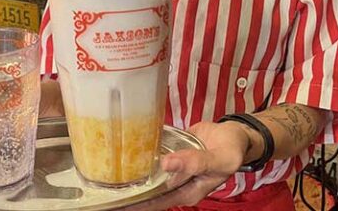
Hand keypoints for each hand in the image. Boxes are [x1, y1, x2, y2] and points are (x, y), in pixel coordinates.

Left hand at [118, 121, 251, 210]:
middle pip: (147, 190)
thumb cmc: (232, 150)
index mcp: (188, 191)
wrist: (234, 134)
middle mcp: (176, 183)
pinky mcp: (170, 152)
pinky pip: (153, 153)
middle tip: (102, 185)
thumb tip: (167, 163)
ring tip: (105, 169)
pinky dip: (140, 151)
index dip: (135, 203)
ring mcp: (172, 167)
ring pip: (147, 172)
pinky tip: (123, 147)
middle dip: (127, 190)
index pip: (155, 202)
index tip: (114, 202)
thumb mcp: (220, 160)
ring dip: (130, 171)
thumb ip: (195, 162)